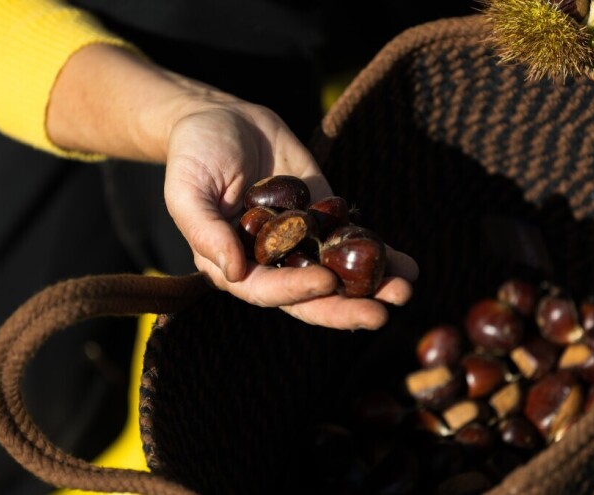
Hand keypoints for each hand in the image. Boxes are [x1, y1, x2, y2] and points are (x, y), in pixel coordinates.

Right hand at [162, 101, 418, 329]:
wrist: (222, 118)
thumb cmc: (194, 155)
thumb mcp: (186, 190)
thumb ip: (205, 231)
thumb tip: (234, 272)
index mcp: (234, 265)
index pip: (267, 291)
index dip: (296, 291)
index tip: (326, 282)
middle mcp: (271, 262)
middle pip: (311, 297)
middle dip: (345, 307)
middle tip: (381, 313)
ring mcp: (301, 242)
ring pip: (338, 275)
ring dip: (372, 288)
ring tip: (404, 290)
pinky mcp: (323, 217)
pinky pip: (352, 241)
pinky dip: (381, 254)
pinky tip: (408, 266)